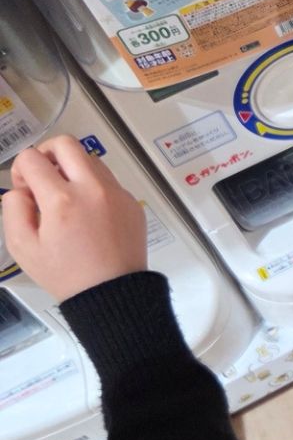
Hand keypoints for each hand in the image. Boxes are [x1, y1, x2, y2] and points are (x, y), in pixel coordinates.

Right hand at [2, 138, 147, 300]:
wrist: (112, 295)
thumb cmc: (68, 276)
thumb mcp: (23, 248)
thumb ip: (13, 209)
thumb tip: (21, 189)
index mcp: (62, 200)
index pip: (32, 158)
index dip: (20, 169)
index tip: (24, 188)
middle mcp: (93, 190)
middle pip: (66, 143)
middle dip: (46, 153)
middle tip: (41, 175)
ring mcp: (117, 193)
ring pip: (90, 158)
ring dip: (72, 167)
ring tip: (64, 195)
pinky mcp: (131, 202)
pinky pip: (108, 179)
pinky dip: (93, 185)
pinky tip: (87, 211)